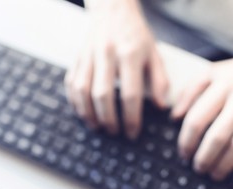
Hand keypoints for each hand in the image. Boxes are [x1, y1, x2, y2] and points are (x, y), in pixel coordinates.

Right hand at [65, 0, 167, 138]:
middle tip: (113, 132)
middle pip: (103, 95)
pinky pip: (71, 84)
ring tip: (96, 127)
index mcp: (130, 53)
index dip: (131, 118)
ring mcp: (88, 56)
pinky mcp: (77, 58)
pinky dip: (75, 102)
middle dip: (108, 119)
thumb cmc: (135, 35)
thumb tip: (161, 107)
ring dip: (88, 114)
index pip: (130, 93)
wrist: (112, 11)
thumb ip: (160, 81)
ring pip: (82, 91)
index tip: (132, 133)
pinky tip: (83, 112)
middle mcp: (107, 54)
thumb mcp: (154, 54)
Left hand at [172, 51, 232, 186]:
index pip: (196, 119)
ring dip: (224, 165)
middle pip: (217, 136)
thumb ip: (189, 92)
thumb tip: (174, 117)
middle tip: (197, 168)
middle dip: (204, 157)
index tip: (183, 153)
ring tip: (214, 175)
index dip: (186, 141)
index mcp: (221, 84)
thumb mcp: (211, 74)